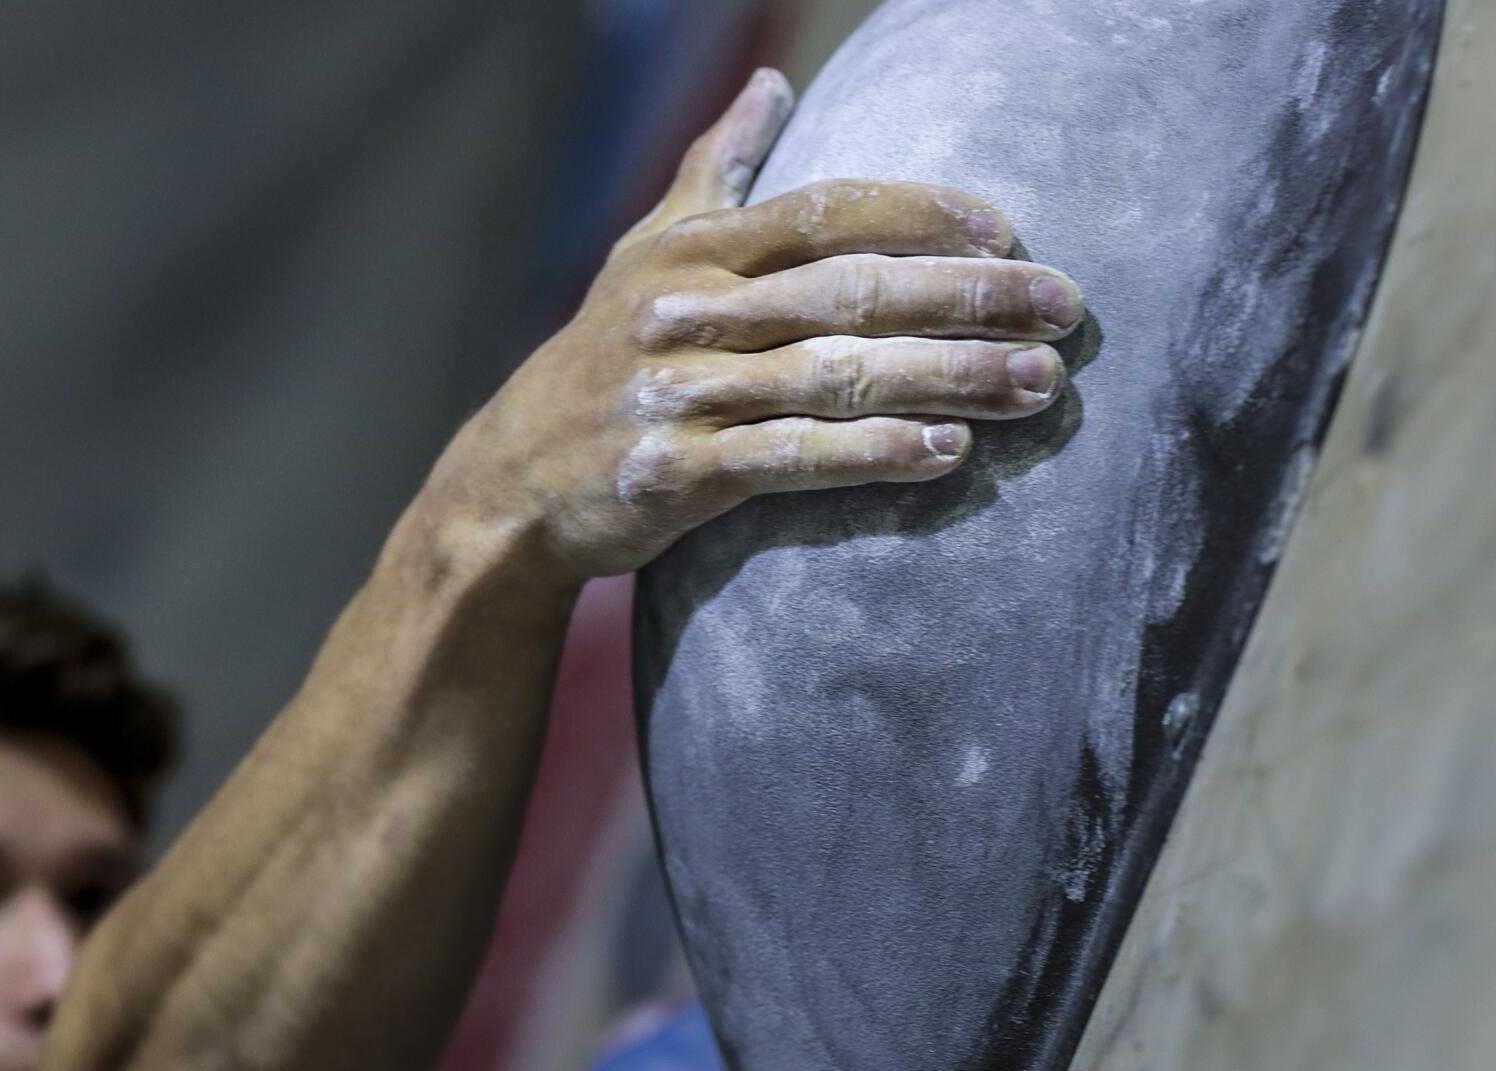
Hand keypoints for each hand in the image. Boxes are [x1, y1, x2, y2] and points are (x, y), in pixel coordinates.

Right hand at [419, 68, 1085, 585]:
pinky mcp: (674, 474)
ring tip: (1034, 385)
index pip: (823, 212)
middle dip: (965, 297)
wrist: (506, 485)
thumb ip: (714, 174)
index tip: (1007, 228)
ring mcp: (679, 394)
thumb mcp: (643, 258)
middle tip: (1063, 307)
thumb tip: (769, 86)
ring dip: (945, 378)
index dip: (919, 214)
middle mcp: (687, 315)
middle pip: (847, 292)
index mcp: (691, 254)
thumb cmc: (594, 364)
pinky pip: (789, 458)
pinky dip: (870, 454)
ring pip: (833, 376)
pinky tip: (943, 455)